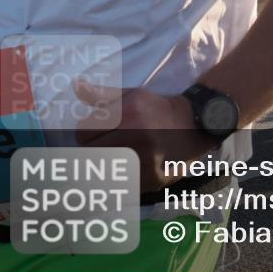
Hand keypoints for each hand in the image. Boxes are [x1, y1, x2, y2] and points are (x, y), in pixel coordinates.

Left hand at [74, 81, 216, 191]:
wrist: (195, 125)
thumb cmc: (159, 108)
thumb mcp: (134, 95)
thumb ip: (103, 95)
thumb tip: (77, 87)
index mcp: (128, 115)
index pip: (83, 131)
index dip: (89, 130)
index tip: (100, 129)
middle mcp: (135, 139)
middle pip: (88, 152)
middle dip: (94, 147)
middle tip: (108, 142)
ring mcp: (143, 163)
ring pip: (100, 170)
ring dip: (103, 164)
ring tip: (117, 155)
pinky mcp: (149, 181)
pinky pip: (117, 185)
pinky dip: (117, 178)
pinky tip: (127, 167)